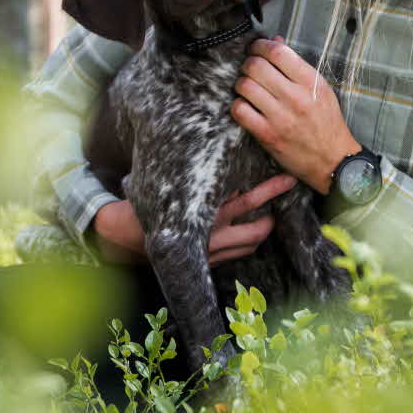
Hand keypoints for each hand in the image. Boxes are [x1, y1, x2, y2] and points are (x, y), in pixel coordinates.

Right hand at [89, 173, 299, 265]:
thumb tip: (209, 150)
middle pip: (256, 227)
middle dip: (275, 212)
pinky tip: (252, 233)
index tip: (287, 178)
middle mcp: (212, 237)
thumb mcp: (168, 182)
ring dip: (265, 230)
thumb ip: (191, 172)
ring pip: (251, 244)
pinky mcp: (207, 262)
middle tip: (288, 194)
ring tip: (272, 217)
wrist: (124, 235)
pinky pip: (238, 254)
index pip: (246, 201)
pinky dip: (249, 243)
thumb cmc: (147, 201)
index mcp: (204, 214)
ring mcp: (212, 253)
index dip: (269, 190)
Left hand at [232, 37, 358, 192]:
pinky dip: (238, 105)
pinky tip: (246, 106)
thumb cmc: (326, 122)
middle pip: (256, 66)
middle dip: (247, 63)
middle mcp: (296, 97)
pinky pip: (240, 110)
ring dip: (241, 84)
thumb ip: (297, 65)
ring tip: (247, 88)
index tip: (256, 48)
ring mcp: (280, 117)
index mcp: (311, 82)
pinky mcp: (268, 135)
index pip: (278, 52)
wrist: (333, 161)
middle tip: (249, 68)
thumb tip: (275, 41)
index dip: (260, 46)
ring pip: (244, 86)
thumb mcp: (320, 89)